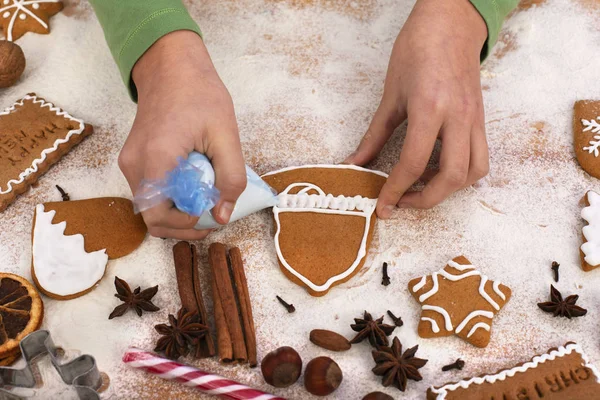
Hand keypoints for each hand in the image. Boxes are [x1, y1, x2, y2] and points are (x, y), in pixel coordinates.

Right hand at [119, 31, 246, 238]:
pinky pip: (150, 191)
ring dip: (177, 212)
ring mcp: (130, 163)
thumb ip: (230, 178)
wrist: (171, 67)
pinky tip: (192, 187)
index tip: (211, 214)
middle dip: (183, 224)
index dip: (186, 224)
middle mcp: (135, 165)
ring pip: (150, 206)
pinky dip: (170, 198)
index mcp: (156, 159)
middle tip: (211, 216)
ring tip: (204, 201)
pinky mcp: (133, 160)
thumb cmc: (199, 94)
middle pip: (152, 217)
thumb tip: (222, 216)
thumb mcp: (226, 135)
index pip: (159, 215)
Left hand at [345, 0, 488, 216]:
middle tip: (402, 201)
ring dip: (449, 190)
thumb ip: (374, 135)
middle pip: (451, 177)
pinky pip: (480, 157)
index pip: (412, 163)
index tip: (383, 206)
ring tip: (423, 187)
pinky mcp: (481, 119)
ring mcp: (474, 119)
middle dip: (425, 199)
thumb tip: (356, 163)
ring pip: (473, 172)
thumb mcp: (390, 95)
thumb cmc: (418, 50)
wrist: (450, 22)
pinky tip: (440, 170)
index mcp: (430, 109)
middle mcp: (458, 117)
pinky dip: (463, 174)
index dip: (394, 190)